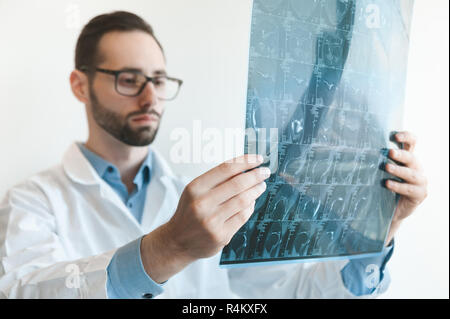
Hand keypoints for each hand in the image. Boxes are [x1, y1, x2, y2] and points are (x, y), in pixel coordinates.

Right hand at [141, 154, 269, 281]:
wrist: (177, 241)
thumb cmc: (190, 211)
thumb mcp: (195, 191)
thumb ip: (216, 180)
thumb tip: (244, 168)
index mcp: (195, 188)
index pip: (225, 168)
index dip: (245, 162)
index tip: (258, 158)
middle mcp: (202, 203)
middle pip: (237, 184)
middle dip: (255, 176)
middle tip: (265, 172)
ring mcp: (212, 221)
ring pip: (243, 200)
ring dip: (256, 190)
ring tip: (261, 185)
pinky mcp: (221, 235)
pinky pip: (242, 216)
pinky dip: (250, 207)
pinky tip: (251, 202)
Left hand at [384, 131, 427, 244]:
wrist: (391, 209)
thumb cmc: (384, 186)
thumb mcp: (380, 171)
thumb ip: (375, 160)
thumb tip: (353, 148)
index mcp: (407, 158)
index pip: (412, 142)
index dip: (406, 137)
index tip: (395, 136)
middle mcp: (416, 167)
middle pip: (411, 157)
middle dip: (400, 154)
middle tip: (389, 153)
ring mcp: (420, 181)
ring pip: (411, 173)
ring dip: (399, 170)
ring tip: (386, 168)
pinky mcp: (419, 194)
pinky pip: (409, 189)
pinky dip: (398, 186)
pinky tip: (388, 184)